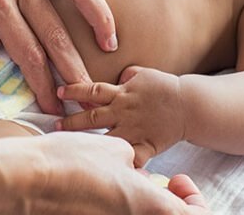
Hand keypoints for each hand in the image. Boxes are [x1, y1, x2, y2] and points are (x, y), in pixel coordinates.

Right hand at [29, 132, 208, 213]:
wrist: (31, 177)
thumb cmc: (75, 160)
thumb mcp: (115, 148)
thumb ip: (133, 160)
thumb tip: (135, 170)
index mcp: (149, 205)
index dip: (193, 198)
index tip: (178, 179)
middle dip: (167, 199)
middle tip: (158, 179)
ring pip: (140, 213)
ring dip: (141, 199)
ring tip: (127, 176)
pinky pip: (118, 212)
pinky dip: (120, 201)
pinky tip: (105, 180)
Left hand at [57, 66, 186, 166]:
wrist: (188, 105)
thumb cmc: (165, 88)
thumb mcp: (143, 73)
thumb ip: (126, 75)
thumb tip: (116, 76)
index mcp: (122, 93)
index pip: (92, 90)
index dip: (74, 90)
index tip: (58, 92)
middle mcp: (124, 112)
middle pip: (92, 116)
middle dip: (71, 121)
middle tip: (54, 125)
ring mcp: (133, 130)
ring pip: (106, 138)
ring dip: (88, 142)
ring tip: (72, 146)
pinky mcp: (145, 145)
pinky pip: (132, 158)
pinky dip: (122, 165)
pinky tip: (108, 171)